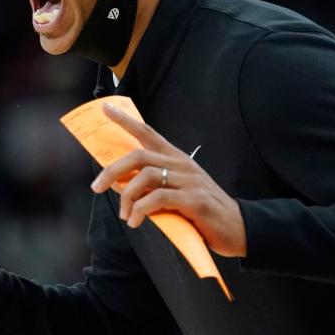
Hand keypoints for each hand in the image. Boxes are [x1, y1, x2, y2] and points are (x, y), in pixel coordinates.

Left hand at [90, 103, 246, 257]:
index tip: (105, 107)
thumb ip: (153, 184)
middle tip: (97, 187)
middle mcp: (182, 164)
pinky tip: (137, 221)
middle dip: (112, 170)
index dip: (126, 120)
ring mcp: (189, 181)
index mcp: (176, 158)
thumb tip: (119, 184)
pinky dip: (142, 210)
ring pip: (146, 176)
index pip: (147, 132)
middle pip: (139, 156)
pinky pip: (159, 198)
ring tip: (125, 215)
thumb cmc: (202, 210)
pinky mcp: (194, 201)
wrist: (237, 227)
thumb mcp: (177, 190)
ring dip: (128, 196)